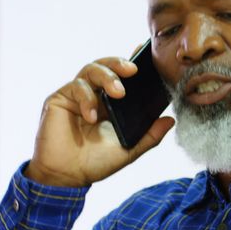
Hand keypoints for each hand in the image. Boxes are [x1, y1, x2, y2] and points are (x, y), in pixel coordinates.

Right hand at [24, 56, 174, 186]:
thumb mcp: (129, 149)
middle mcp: (94, 94)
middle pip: (106, 65)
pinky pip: (75, 86)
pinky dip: (86, 98)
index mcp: (111, 103)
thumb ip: (150, 135)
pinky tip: (92, 116)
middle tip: (133, 70)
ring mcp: (76, 95)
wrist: (67, 177)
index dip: (131, 62)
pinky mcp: (60, 98)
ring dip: (107, 76)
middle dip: (120, 64)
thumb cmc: (95, 163)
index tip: (143, 52)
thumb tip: (171, 120)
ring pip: (91, 69)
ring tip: (118, 92)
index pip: (122, 76)